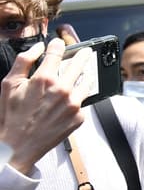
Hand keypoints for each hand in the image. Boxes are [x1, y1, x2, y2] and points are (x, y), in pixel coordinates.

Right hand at [0, 39, 88, 174]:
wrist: (18, 146)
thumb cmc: (10, 116)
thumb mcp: (9, 84)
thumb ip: (24, 62)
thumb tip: (38, 47)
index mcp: (44, 79)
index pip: (57, 53)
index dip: (58, 45)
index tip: (59, 43)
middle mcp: (63, 90)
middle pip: (79, 65)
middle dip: (83, 55)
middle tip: (87, 51)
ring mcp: (73, 104)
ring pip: (87, 82)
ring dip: (87, 74)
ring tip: (87, 70)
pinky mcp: (79, 117)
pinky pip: (83, 101)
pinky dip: (80, 96)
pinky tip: (76, 94)